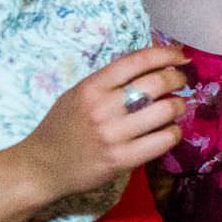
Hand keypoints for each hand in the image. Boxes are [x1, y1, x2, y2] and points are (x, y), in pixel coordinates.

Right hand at [19, 45, 190, 201]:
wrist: (41, 167)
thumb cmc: (62, 126)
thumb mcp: (79, 93)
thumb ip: (110, 80)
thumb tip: (153, 64)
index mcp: (92, 86)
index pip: (138, 60)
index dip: (166, 54)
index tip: (180, 56)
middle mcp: (103, 108)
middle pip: (157, 83)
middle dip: (177, 79)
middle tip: (180, 82)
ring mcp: (113, 135)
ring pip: (164, 111)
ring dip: (178, 106)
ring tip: (176, 106)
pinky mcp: (121, 160)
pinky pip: (161, 141)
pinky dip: (173, 132)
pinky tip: (170, 130)